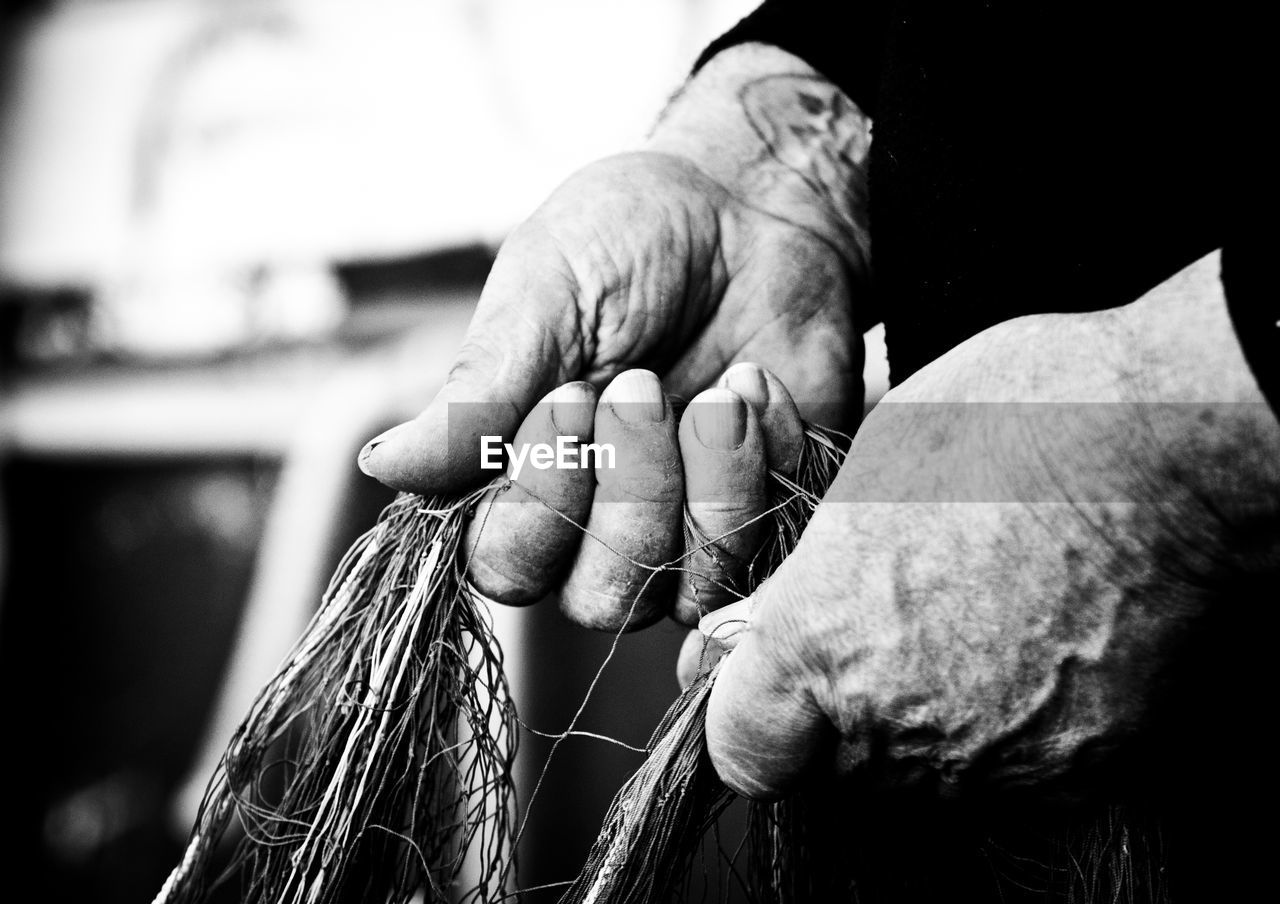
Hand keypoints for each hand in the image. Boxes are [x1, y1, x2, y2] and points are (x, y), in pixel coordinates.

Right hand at [357, 46, 872, 628]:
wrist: (752, 204)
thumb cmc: (632, 239)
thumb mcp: (544, 293)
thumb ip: (475, 392)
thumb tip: (381, 468)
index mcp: (521, 473)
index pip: (504, 565)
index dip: (540, 499)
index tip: (571, 393)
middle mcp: (598, 520)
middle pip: (596, 598)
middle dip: (631, 490)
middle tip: (642, 382)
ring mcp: (685, 528)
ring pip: (685, 590)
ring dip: (706, 480)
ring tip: (717, 388)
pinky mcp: (765, 517)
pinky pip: (763, 549)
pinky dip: (761, 460)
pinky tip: (753, 384)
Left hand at [695, 252, 1279, 798]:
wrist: (1169, 447)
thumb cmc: (1006, 426)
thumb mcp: (864, 475)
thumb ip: (802, 580)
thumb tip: (759, 626)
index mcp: (821, 642)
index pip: (742, 747)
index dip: (748, 709)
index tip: (767, 666)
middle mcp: (894, 725)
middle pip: (828, 766)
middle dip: (834, 710)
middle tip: (878, 627)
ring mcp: (989, 760)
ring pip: (914, 776)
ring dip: (917, 722)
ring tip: (964, 624)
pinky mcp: (1073, 770)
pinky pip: (1003, 775)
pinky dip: (1000, 730)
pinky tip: (1028, 649)